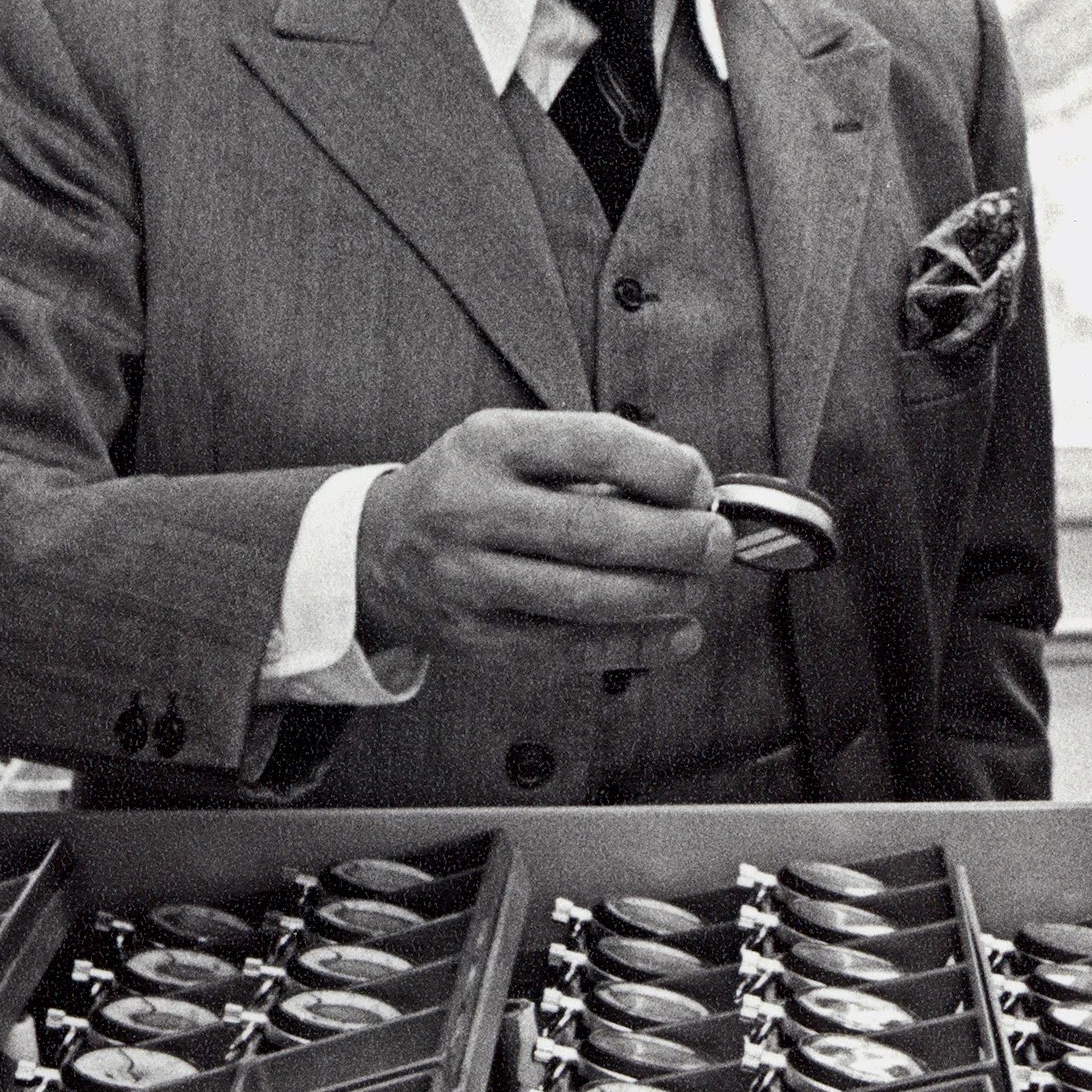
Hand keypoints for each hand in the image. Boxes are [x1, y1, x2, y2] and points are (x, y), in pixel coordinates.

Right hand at [355, 410, 733, 671]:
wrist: (377, 550)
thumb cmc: (469, 489)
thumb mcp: (513, 444)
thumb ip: (595, 458)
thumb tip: (690, 487)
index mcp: (489, 444)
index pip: (591, 446)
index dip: (661, 468)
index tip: (699, 484)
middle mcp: (471, 509)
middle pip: (590, 531)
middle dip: (672, 541)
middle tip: (714, 544)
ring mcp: (468, 579)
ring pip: (582, 597)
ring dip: (659, 597)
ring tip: (697, 587)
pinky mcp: (477, 636)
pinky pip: (567, 648)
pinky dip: (634, 644)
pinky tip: (677, 634)